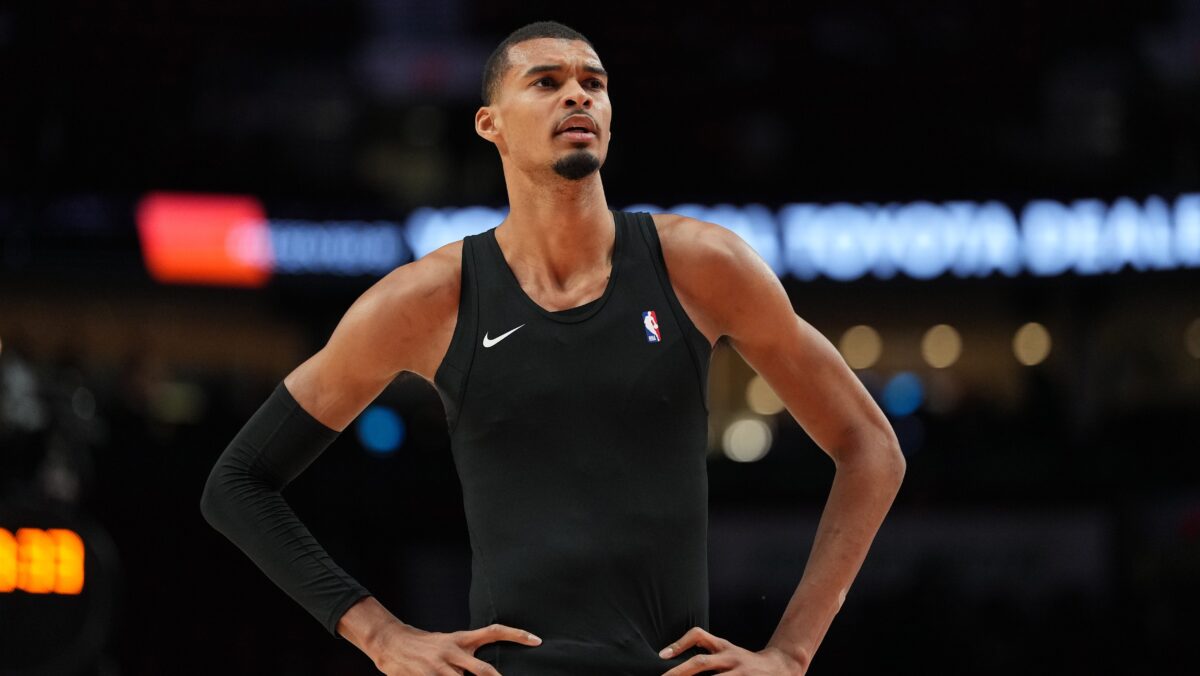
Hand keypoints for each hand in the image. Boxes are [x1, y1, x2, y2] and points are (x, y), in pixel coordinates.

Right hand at [367, 621, 540, 674]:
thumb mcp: (449, 642)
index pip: (494, 631)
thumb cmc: (424, 645)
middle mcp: (453, 651)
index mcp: (461, 639)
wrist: (391, 642)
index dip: (516, 635)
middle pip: (483, 670)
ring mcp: (440, 667)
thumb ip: (466, 653)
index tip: (536, 640)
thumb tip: (487, 670)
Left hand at [659, 627, 806, 675]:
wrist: (780, 667)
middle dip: (679, 672)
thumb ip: (707, 650)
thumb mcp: (726, 650)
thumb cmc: (744, 661)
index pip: (699, 636)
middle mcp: (729, 658)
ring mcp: (739, 673)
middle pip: (701, 662)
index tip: (663, 655)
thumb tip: (671, 656)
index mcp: (723, 647)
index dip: (680, 643)